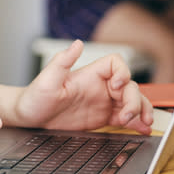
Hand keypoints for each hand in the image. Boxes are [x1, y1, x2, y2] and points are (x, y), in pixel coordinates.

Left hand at [14, 41, 153, 133]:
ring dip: (142, 110)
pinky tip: (143, 130)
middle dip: (134, 100)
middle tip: (127, 116)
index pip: (116, 64)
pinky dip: (137, 123)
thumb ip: (62, 61)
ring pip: (132, 101)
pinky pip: (126, 118)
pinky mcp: (103, 118)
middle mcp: (99, 87)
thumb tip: (77, 43)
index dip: (123, 72)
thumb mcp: (46, 79)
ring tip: (144, 123)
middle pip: (129, 86)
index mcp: (89, 75)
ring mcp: (103, 103)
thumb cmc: (34, 97)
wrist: (29, 119)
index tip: (117, 86)